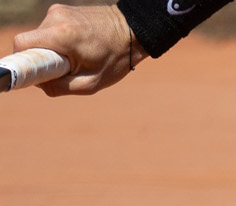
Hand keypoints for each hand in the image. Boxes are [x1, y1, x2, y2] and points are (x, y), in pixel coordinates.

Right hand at [12, 4, 146, 95]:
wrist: (134, 32)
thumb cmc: (115, 59)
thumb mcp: (91, 83)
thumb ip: (60, 87)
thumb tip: (38, 84)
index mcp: (61, 35)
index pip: (22, 45)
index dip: (23, 62)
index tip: (35, 73)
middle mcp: (55, 18)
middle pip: (31, 42)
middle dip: (42, 59)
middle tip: (65, 69)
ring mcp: (58, 11)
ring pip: (41, 37)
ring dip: (53, 51)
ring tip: (78, 56)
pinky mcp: (62, 10)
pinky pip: (50, 31)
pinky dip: (59, 42)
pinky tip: (79, 47)